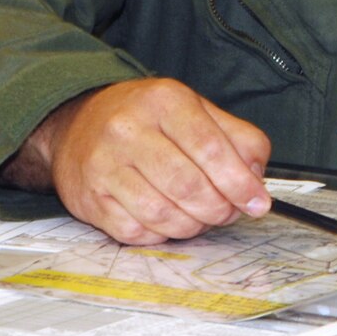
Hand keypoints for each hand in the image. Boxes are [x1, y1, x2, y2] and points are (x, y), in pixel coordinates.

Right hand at [5, 78, 272, 243]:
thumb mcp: (195, 110)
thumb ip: (237, 138)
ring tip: (201, 217)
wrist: (78, 125)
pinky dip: (161, 234)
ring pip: (163, 214)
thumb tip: (257, 179)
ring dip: (193, 225)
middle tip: (229, 213)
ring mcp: (105, 165)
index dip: (240, 183)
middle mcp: (129, 129)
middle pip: (188, 186)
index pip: (211, 148)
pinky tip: (168, 220)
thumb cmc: (147, 120)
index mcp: (164, 101)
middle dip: (219, 209)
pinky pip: (136, 232)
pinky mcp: (90, 199)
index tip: (258, 203)